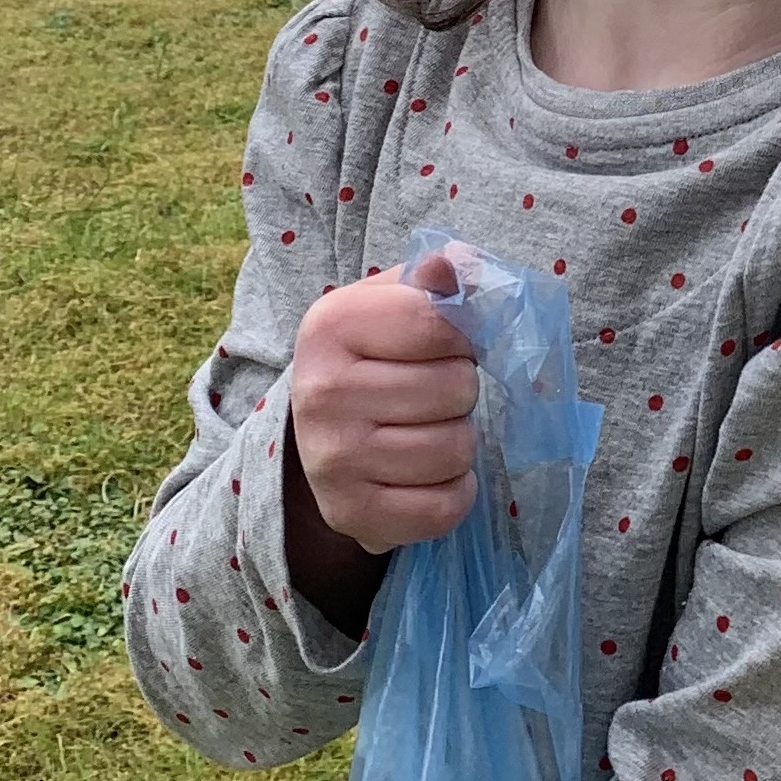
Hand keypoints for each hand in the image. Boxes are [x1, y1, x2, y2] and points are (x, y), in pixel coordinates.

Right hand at [290, 259, 480, 556]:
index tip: (444, 344)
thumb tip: (459, 265)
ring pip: (455, 450)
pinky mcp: (350, 514)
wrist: (318, 436)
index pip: (442, 324)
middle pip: (456, 389)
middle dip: (461, 391)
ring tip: (427, 431)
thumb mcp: (393, 303)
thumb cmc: (372, 357)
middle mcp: (321, 392)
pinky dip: (454, 492)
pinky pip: (444, 507)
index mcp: (331, 324)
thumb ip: (432, 280)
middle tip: (433, 394)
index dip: (463, 336)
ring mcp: (331, 460)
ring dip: (459, 442)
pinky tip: (428, 476)